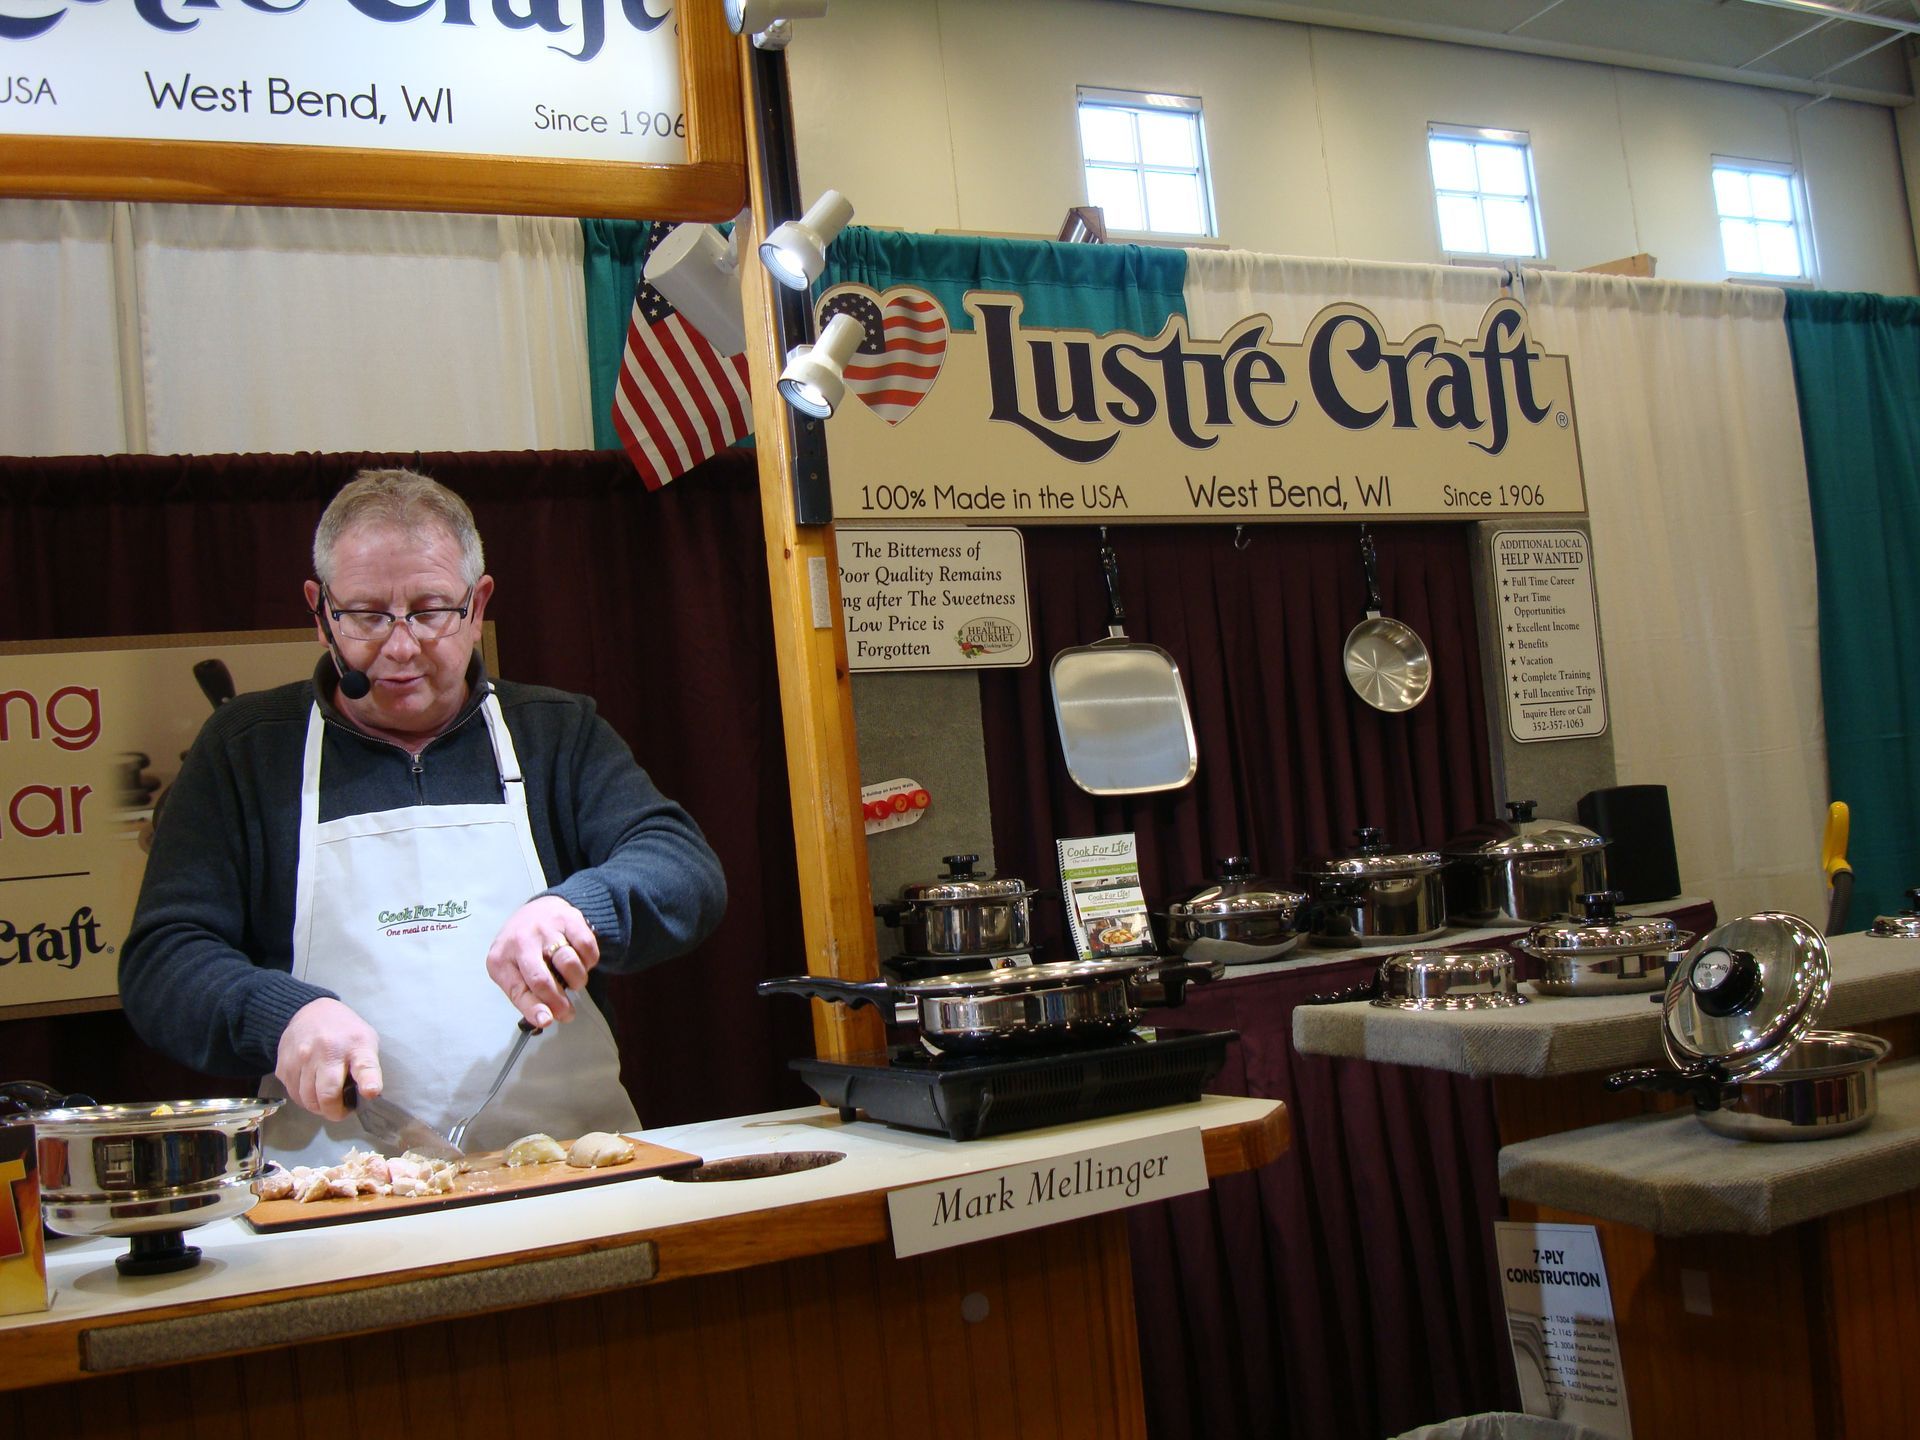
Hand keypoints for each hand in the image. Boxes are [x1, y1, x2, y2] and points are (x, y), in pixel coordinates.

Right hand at [275, 997, 381, 1121]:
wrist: (309, 1011)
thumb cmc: (344, 1032)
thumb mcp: (365, 1041)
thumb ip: (367, 1067)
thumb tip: (366, 1096)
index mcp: (355, 1045)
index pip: (364, 1065)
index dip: (368, 1081)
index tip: (370, 1091)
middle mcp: (327, 1051)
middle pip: (327, 1094)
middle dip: (334, 1111)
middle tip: (340, 1111)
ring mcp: (302, 1058)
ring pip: (307, 1099)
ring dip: (318, 1107)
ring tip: (326, 1101)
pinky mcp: (283, 1066)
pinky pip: (293, 1094)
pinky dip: (303, 1099)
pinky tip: (311, 1091)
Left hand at [485, 896, 598, 1026]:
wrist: (538, 909)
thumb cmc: (523, 947)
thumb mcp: (513, 971)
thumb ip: (526, 996)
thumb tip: (545, 1019)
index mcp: (501, 958)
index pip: (517, 990)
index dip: (534, 1009)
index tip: (547, 1020)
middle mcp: (521, 941)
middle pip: (542, 979)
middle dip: (558, 1002)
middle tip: (567, 1012)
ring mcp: (546, 928)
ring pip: (569, 963)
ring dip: (577, 981)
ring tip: (573, 981)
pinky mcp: (569, 918)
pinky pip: (587, 947)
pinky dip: (589, 962)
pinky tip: (581, 962)